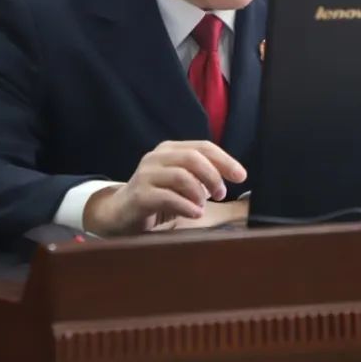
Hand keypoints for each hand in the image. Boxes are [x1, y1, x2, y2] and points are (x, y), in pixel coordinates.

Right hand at [82, 141, 246, 236]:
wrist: (119, 214)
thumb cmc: (156, 199)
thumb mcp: (181, 185)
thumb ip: (201, 178)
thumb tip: (231, 179)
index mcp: (169, 150)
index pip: (203, 147)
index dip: (225, 160)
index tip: (242, 176)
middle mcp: (156, 157)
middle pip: (193, 158)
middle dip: (213, 176)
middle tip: (221, 194)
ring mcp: (146, 175)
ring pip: (181, 175)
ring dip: (199, 193)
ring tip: (202, 206)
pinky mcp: (139, 195)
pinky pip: (168, 197)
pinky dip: (187, 206)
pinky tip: (194, 214)